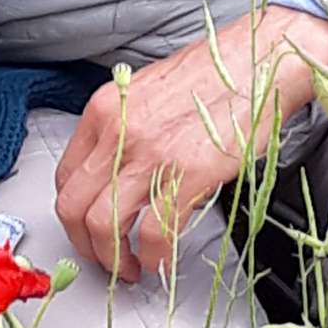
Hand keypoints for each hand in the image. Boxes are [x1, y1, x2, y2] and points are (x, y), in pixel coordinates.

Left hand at [52, 7, 327, 282]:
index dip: (73, 214)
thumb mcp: (148, 91)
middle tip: (103, 259)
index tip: (86, 228)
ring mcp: (152, 154)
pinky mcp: (189, 174)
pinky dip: (154, 258)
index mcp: (106, 108)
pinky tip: (161, 261)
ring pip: (104, 226)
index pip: (64, 175)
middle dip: (84, 245)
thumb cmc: (216, 73)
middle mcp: (119, 131)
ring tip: (130, 268)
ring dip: (113, 259)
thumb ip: (124, 129)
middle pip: (73, 207)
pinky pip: (155, 233)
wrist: (263, 59)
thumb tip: (115, 173)